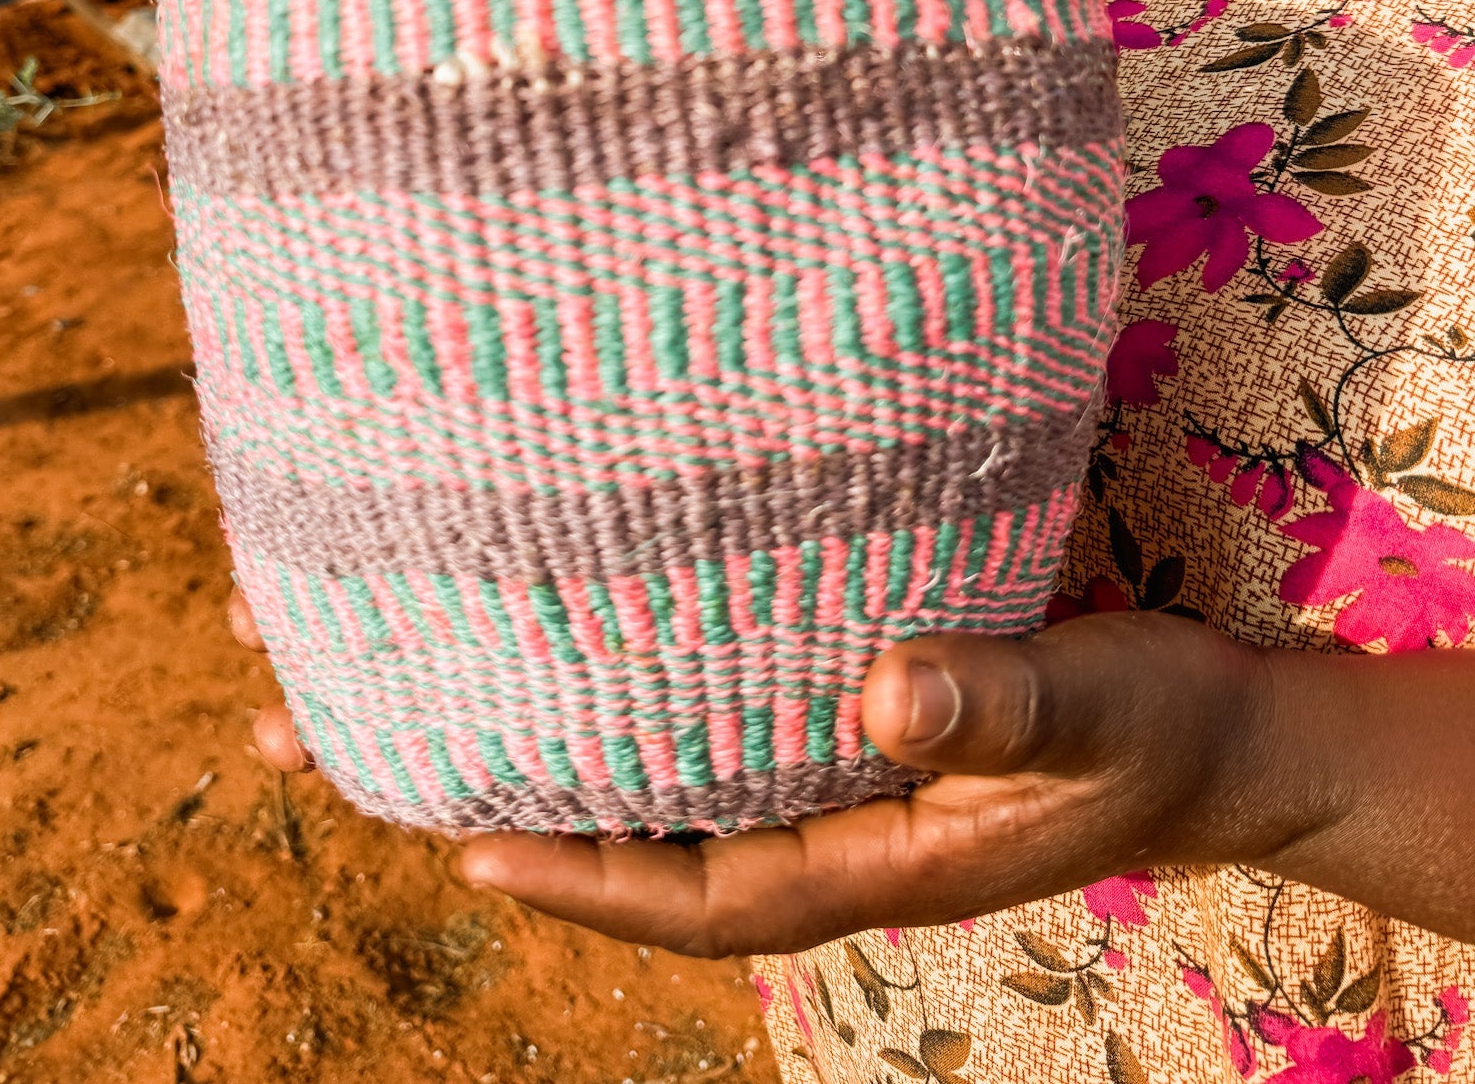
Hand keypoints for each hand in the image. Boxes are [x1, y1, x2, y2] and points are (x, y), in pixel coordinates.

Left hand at [232, 584, 1474, 952]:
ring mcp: (820, 772)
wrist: (1216, 732)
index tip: (448, 840)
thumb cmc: (1161, 728)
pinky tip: (548, 628)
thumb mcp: (1097, 708)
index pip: (694, 892)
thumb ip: (1001, 700)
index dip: (573, 874)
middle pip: (627, 828)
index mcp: (870, 853)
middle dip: (472, 786)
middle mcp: (820, 821)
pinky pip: (699, 715)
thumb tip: (875, 692)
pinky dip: (610, 684)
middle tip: (305, 717)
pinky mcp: (837, 711)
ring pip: (646, 764)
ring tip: (371, 650)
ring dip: (518, 719)